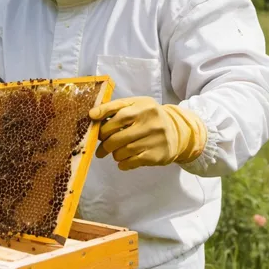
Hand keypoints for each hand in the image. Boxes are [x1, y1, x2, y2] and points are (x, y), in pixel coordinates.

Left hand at [88, 97, 206, 169]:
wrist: (176, 131)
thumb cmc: (148, 116)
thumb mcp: (136, 105)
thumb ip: (115, 107)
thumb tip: (92, 115)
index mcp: (144, 107)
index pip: (119, 114)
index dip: (102, 119)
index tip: (91, 120)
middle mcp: (151, 122)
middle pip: (117, 136)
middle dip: (104, 143)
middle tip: (100, 148)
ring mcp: (155, 139)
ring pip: (123, 151)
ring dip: (114, 154)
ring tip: (114, 152)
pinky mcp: (157, 155)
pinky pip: (132, 162)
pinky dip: (123, 163)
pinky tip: (122, 161)